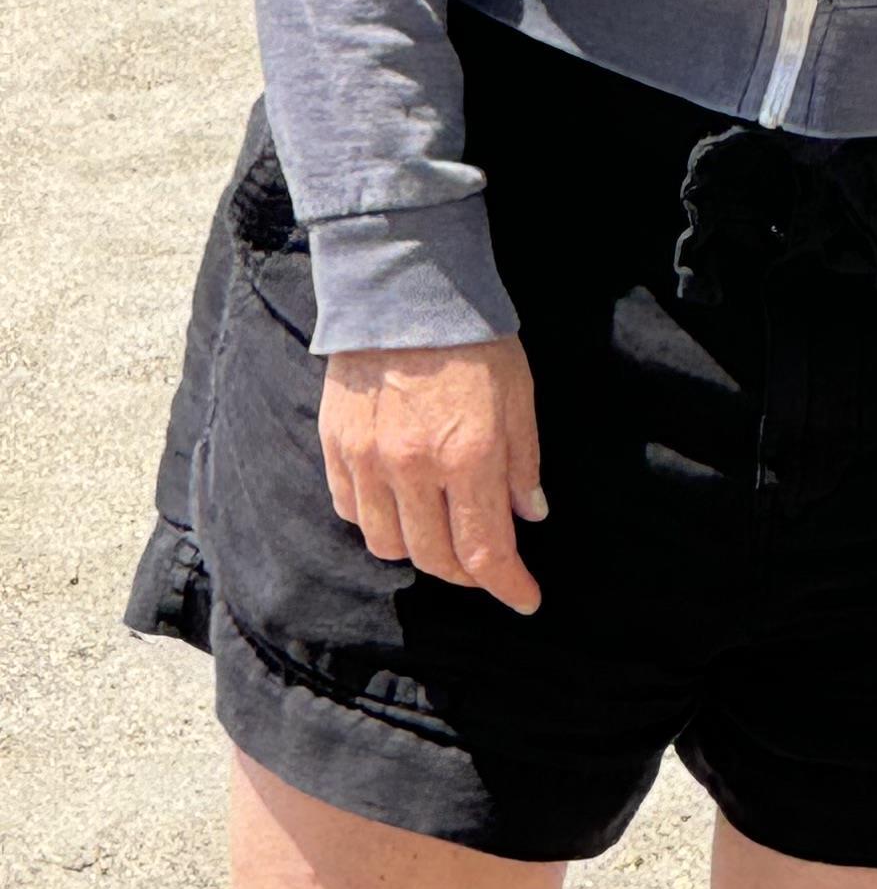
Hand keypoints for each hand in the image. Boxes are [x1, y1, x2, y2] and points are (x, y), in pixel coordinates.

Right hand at [320, 338, 546, 613]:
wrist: (405, 289)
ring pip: (388, 543)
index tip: (526, 599)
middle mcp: (413, 469)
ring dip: (420, 550)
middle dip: (467, 573)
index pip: (485, 551)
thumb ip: (523, 462)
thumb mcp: (521, 396)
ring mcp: (368, 461)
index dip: (508, 585)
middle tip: (487, 566)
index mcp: (468, 456)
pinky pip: (351, 511)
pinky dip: (377, 521)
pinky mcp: (336, 447)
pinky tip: (399, 506)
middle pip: (434, 558)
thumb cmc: (474, 339)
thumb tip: (528, 517)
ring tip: (442, 533)